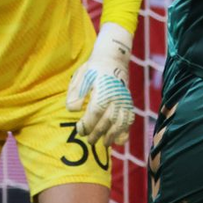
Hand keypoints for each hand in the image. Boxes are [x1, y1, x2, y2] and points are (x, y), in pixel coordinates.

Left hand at [66, 23, 135, 146]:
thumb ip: (75, 94)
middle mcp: (116, 97)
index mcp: (103, 91)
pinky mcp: (129, 103)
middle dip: (97, 133)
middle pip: (107, 120)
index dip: (87, 124)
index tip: (79, 130)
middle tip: (89, 141)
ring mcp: (124, 101)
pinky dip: (125, 130)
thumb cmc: (93, 69)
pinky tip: (119, 140)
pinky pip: (129, 119)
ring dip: (113, 135)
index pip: (95, 113)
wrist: (113, 59)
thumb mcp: (81, 77)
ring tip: (105, 144)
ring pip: (121, 123)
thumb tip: (73, 110)